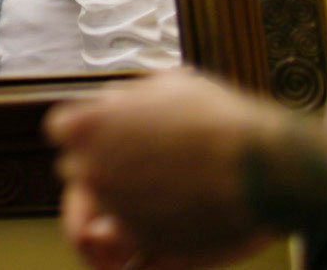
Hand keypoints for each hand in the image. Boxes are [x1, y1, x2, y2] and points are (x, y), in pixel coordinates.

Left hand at [44, 69, 284, 265]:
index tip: (107, 133)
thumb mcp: (168, 85)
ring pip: (103, 205)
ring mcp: (114, 209)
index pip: (62, 129)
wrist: (265, 168)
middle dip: (101, 164)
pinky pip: (131, 235)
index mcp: (87, 125)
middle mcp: (90, 169)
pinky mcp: (143, 241)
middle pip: (76, 169)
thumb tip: (115, 102)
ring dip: (123, 197)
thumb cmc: (220, 119)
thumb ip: (129, 98)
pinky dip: (145, 226)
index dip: (87, 130)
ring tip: (164, 187)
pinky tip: (175, 211)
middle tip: (140, 160)